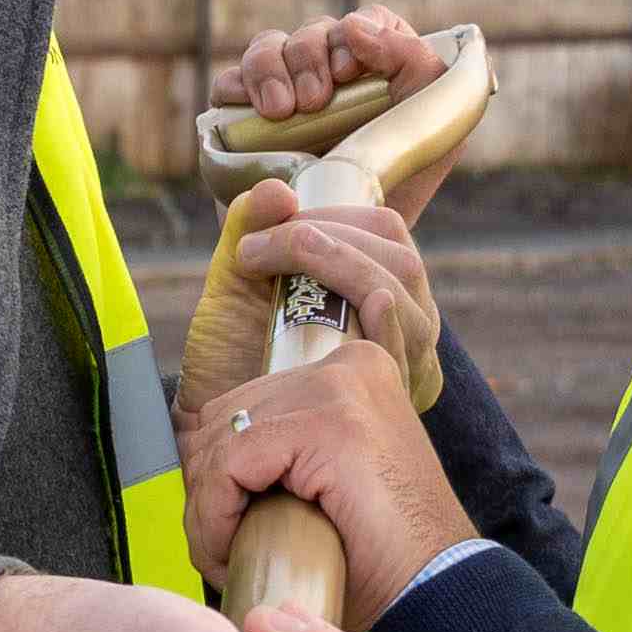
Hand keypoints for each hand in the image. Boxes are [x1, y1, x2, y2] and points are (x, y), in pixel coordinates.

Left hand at [174, 179, 447, 416]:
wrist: (222, 444)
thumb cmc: (233, 367)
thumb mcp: (234, 291)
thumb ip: (247, 233)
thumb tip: (275, 188)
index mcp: (380, 291)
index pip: (385, 232)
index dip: (337, 214)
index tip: (279, 216)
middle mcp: (408, 326)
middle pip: (399, 258)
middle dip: (331, 237)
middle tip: (261, 245)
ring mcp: (409, 362)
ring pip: (402, 290)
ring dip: (340, 261)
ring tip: (274, 259)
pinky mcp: (398, 396)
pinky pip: (401, 341)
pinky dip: (378, 313)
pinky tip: (358, 301)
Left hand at [183, 355, 477, 621]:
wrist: (437, 596)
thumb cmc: (377, 557)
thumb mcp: (319, 485)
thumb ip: (273, 450)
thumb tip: (185, 431)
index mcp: (350, 373)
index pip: (242, 404)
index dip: (218, 471)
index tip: (227, 527)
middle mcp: (348, 366)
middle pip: (224, 416)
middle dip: (208, 488)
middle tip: (222, 547)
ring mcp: (340, 388)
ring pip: (221, 441)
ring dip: (208, 509)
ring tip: (228, 557)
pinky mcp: (330, 424)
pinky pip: (231, 463)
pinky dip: (215, 515)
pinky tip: (232, 553)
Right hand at [210, 9, 466, 220]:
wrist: (351, 242)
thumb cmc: (398, 182)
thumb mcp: (430, 124)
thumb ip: (413, 62)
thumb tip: (354, 27)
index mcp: (378, 64)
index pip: (363, 22)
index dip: (352, 36)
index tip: (348, 71)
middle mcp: (328, 71)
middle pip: (310, 32)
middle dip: (308, 59)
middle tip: (313, 102)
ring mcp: (283, 93)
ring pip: (266, 48)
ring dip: (269, 70)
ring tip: (280, 112)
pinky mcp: (244, 120)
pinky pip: (228, 85)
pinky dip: (234, 89)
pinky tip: (252, 114)